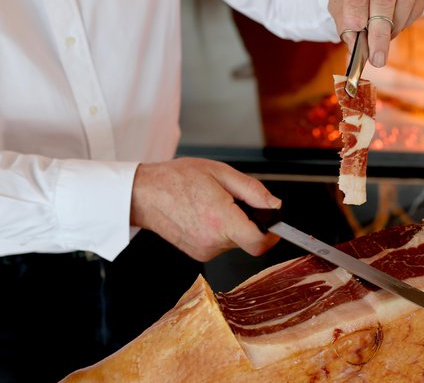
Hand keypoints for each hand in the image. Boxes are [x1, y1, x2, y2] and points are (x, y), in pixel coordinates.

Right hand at [130, 157, 280, 260]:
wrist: (144, 194)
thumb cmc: (178, 179)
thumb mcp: (221, 173)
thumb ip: (253, 191)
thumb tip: (275, 205)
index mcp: (221, 220)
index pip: (259, 243)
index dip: (273, 235)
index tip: (275, 224)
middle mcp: (213, 241)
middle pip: (249, 239)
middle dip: (249, 221)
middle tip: (232, 200)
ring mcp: (204, 251)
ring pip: (236, 241)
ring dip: (234, 225)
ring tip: (214, 204)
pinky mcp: (198, 254)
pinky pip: (221, 244)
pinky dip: (221, 230)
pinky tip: (205, 215)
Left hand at [328, 0, 423, 67]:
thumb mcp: (339, 3)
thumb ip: (345, 25)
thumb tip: (356, 50)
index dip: (357, 10)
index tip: (357, 31)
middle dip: (380, 32)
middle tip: (377, 58)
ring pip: (405, 0)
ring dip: (394, 28)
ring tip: (383, 41)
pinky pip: (418, 3)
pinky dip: (406, 21)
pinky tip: (395, 26)